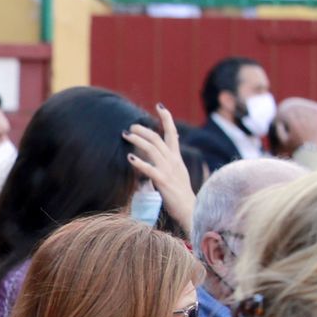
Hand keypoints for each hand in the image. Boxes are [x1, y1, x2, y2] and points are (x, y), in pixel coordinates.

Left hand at [124, 103, 195, 233]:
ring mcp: (169, 171)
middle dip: (144, 129)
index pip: (172, 133)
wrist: (191, 210)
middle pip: (158, 139)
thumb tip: (161, 148)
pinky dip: (140, 163)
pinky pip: (151, 170)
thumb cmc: (179, 193)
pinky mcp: (164, 182)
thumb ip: (169, 160)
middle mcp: (174, 161)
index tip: (160, 105)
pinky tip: (129, 157)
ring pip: (153, 150)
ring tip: (126, 135)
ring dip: (138, 141)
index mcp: (176, 158)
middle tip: (131, 126)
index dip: (167, 118)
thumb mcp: (176, 172)